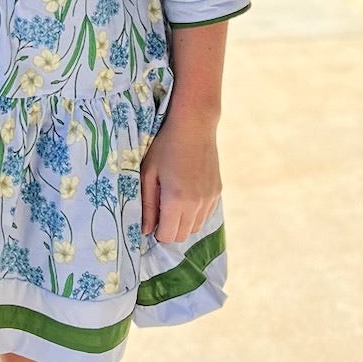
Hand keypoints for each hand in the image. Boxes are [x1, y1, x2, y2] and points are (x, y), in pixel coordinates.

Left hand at [139, 105, 218, 245]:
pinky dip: (195, 213)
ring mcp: (209, 199)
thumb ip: (147, 205)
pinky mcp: (217, 192)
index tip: (151, 219)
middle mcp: (196, 204)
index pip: (167, 236)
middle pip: (182, 236)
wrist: (194, 126)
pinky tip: (186, 196)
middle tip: (160, 211)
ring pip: (195, 228)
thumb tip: (144, 230)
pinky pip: (205, 215)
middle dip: (169, 230)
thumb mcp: (148, 174)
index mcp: (176, 200)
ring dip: (183, 223)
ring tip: (173, 202)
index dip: (156, 232)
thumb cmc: (164, 147)